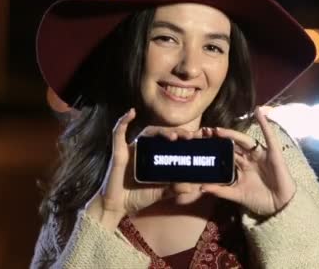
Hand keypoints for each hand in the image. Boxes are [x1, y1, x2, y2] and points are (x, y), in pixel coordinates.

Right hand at [86, 108, 200, 229]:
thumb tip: (191, 187)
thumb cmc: (139, 196)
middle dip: (177, 133)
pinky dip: (123, 121)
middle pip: (163, 134)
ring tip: (174, 136)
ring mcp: (132, 149)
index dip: (185, 136)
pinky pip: (118, 133)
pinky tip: (131, 112)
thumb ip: (175, 189)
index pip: (173, 141)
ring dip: (161, 131)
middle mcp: (146, 149)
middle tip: (191, 137)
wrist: (117, 206)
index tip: (200, 136)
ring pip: (148, 132)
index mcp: (157, 156)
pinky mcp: (118, 152)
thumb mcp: (161, 193)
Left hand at [201, 106, 295, 215]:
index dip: (215, 147)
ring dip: (232, 134)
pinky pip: (269, 137)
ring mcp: (260, 155)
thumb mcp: (236, 195)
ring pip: (244, 141)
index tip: (201, 140)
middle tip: (205, 132)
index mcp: (240, 167)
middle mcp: (249, 158)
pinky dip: (265, 124)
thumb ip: (220, 190)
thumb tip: (201, 187)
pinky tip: (259, 112)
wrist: (279, 207)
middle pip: (232, 144)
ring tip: (218, 130)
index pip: (226, 153)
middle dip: (220, 138)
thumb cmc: (259, 200)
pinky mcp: (272, 153)